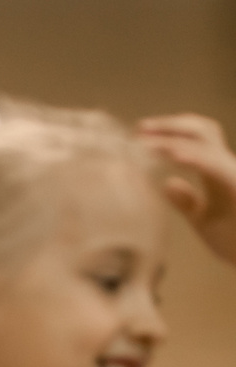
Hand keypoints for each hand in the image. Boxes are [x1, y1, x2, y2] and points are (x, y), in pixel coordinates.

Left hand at [140, 114, 235, 262]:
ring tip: (145, 144)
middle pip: (202, 129)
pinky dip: (193, 157)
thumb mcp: (203, 219)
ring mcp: (234, 173)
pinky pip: (216, 165)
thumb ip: (187, 201)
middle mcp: (228, 166)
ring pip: (207, 141)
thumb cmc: (235, 241)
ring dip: (173, 140)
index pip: (195, 138)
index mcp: (218, 171)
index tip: (140, 134)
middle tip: (140, 129)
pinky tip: (173, 156)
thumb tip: (168, 184)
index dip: (169, 130)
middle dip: (170, 125)